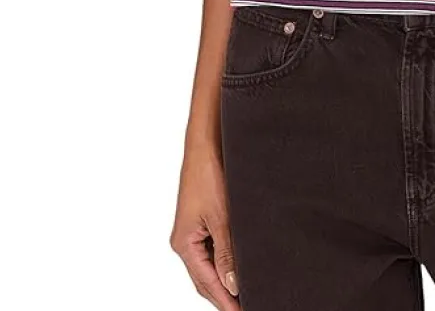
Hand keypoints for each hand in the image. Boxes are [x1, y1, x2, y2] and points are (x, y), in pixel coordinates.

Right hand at [170, 141, 239, 309]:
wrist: (206, 144)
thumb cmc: (208, 175)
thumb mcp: (221, 217)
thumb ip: (227, 253)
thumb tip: (233, 284)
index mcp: (184, 244)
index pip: (207, 284)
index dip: (225, 301)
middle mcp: (185, 241)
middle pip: (205, 279)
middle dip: (224, 294)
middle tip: (247, 304)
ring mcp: (193, 231)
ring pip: (210, 265)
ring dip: (225, 278)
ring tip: (246, 290)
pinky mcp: (202, 220)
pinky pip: (213, 248)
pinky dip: (225, 259)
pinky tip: (239, 264)